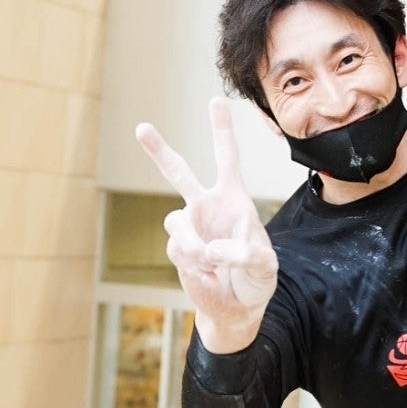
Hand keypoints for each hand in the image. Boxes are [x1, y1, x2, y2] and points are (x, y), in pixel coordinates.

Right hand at [137, 98, 277, 354]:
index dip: (221, 130)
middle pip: (179, 172)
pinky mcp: (179, 250)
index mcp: (233, 199)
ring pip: (175, 220)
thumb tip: (212, 248)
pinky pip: (179, 249)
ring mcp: (190, 228)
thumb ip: (246, 252)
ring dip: (194, 242)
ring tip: (211, 261)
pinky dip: (196, 263)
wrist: (237, 307)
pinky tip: (209, 273)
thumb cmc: (257, 279)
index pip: (226, 157)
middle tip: (141, 127)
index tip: (215, 99)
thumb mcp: (265, 265)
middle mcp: (207, 207)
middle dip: (159, 150)